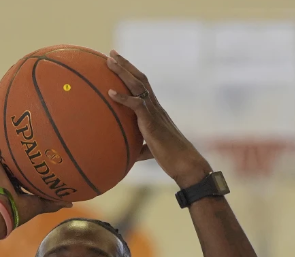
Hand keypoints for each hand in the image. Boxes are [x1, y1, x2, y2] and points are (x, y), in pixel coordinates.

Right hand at [0, 112, 70, 225]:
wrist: (5, 210)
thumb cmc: (20, 210)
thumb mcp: (40, 203)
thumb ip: (54, 201)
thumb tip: (70, 203)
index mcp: (9, 180)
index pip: (12, 164)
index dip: (15, 156)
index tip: (22, 146)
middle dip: (0, 139)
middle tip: (6, 125)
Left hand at [106, 51, 211, 186]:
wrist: (185, 164)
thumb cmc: (171, 159)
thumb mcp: (151, 151)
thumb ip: (139, 149)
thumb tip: (127, 156)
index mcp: (155, 111)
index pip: (143, 87)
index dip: (132, 74)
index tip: (120, 64)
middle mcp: (155, 107)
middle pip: (140, 78)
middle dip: (126, 64)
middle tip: (111, 53)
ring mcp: (154, 112)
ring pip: (138, 85)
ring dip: (123, 71)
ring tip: (109, 60)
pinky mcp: (152, 122)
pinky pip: (136, 105)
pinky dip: (123, 97)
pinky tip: (110, 92)